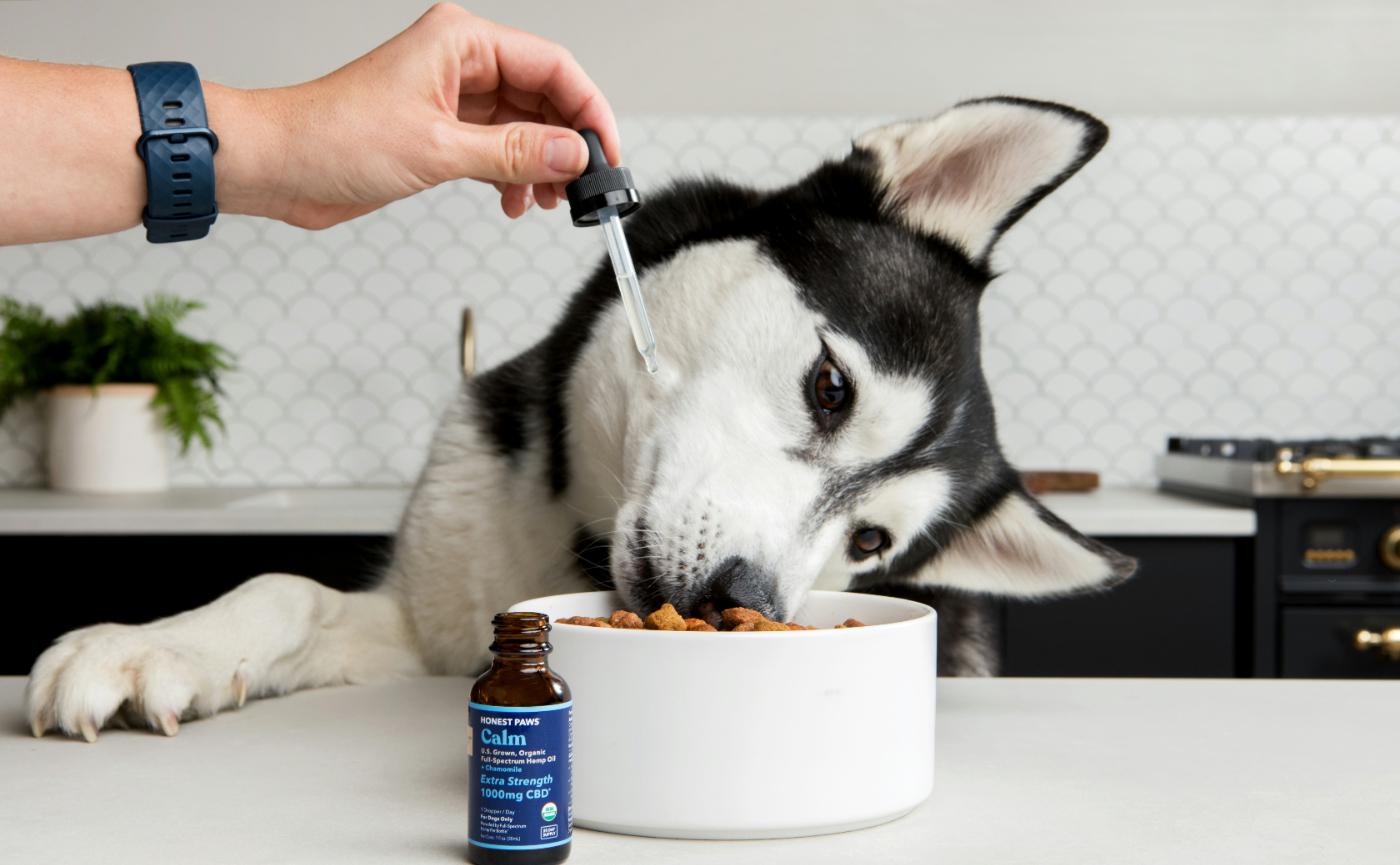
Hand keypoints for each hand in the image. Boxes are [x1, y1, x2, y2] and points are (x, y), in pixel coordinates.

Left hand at [224, 3, 620, 226]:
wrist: (277, 165)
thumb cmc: (332, 137)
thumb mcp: (438, 149)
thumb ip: (513, 153)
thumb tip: (572, 155)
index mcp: (461, 41)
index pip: (552, 66)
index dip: (587, 109)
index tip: (605, 152)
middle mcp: (461, 62)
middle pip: (543, 96)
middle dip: (565, 143)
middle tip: (581, 187)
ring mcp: (452, 96)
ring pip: (523, 125)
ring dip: (540, 165)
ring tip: (546, 201)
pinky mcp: (440, 129)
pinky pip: (498, 148)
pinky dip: (512, 175)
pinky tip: (513, 201)